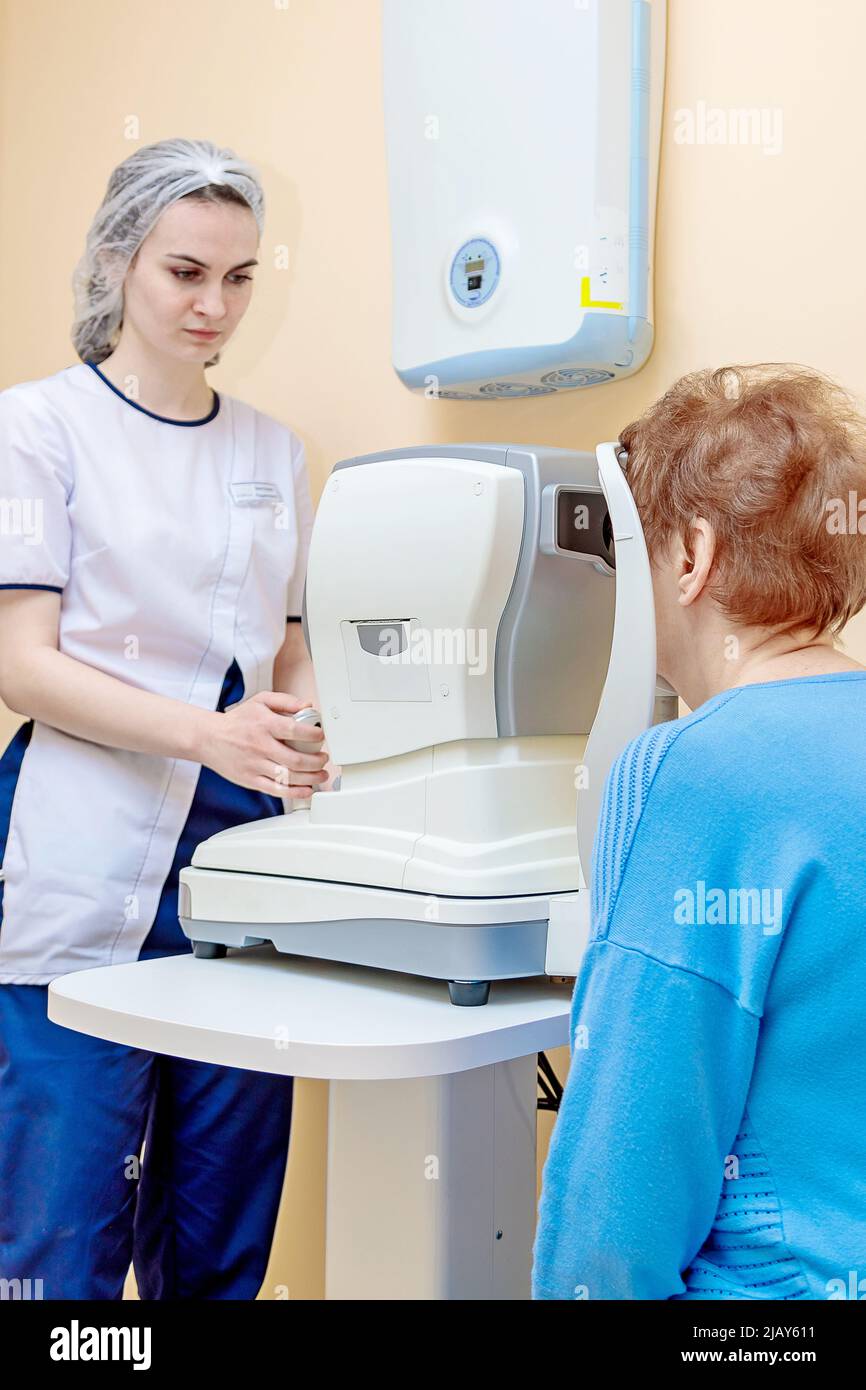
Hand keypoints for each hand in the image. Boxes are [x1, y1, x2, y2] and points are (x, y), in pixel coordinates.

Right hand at [198, 690, 329, 797]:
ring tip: (321, 773)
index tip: (321, 736)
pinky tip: (307, 789)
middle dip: (317, 761)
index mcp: (264, 724)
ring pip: (288, 777)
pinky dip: (295, 792)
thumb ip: (286, 701)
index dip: (314, 735)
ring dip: (311, 777)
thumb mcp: (260, 701)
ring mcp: (255, 765)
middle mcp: (260, 746)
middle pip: (295, 759)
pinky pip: (276, 790)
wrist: (209, 738)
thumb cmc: (237, 721)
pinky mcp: (250, 780)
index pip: (295, 731)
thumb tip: (308, 706)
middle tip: (324, 758)